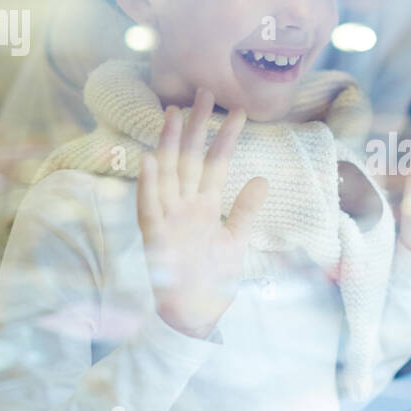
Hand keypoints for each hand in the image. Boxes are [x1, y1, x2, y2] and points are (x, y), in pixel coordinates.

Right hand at [137, 88, 267, 338]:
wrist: (194, 318)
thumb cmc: (211, 281)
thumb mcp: (236, 241)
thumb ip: (246, 209)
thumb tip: (261, 178)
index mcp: (203, 206)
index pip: (216, 164)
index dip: (226, 138)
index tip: (239, 112)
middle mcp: (184, 207)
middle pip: (190, 159)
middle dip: (197, 127)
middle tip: (205, 93)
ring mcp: (168, 220)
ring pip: (167, 174)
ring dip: (170, 144)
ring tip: (175, 113)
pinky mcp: (155, 239)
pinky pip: (149, 208)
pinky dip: (148, 185)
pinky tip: (149, 160)